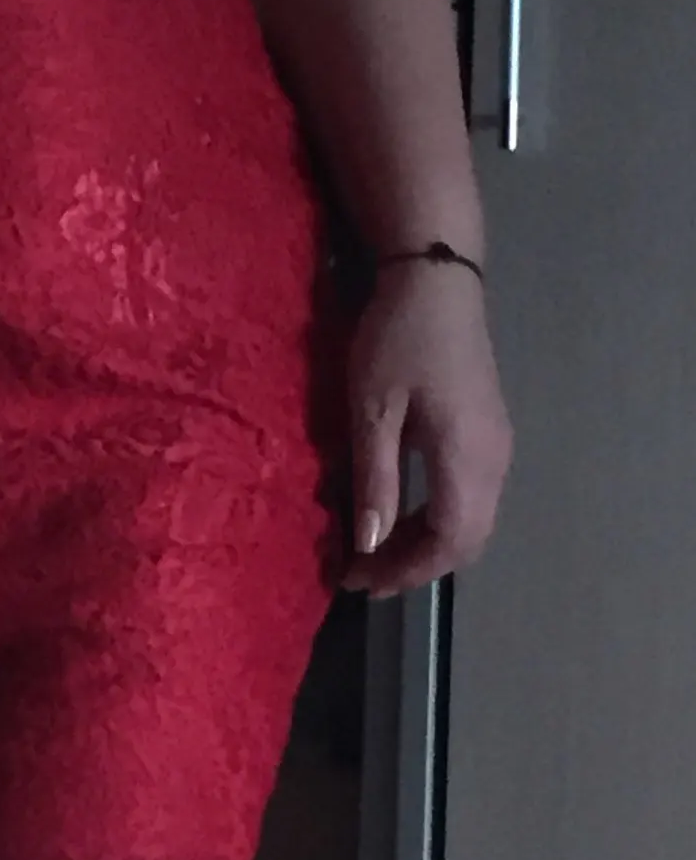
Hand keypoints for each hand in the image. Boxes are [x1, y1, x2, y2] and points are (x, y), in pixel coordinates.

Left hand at [341, 260, 511, 599]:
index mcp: (467, 459)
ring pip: (472, 520)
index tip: (360, 580)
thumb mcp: (373, 410)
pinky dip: (436, 516)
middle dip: (415, 565)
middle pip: (467, 540)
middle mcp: (495, 460)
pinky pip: (471, 496)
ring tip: (374, 548)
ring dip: (425, 542)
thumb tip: (370, 545)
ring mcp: (498, 445)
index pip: (449, 543)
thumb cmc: (397, 339)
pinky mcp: (491, 431)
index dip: (406, 571)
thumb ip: (375, 479)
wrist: (437, 279)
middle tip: (363, 573)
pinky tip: (400, 509)